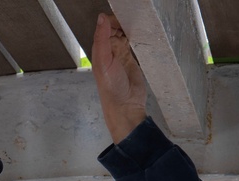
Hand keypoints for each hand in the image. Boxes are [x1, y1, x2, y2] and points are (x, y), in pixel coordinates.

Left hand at [92, 13, 146, 143]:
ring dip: (128, 28)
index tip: (122, 16)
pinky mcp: (131, 59)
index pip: (104, 26)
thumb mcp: (103, 61)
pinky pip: (132, 43)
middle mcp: (109, 50)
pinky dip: (135, 36)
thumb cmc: (111, 88)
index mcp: (99, 49)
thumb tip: (101, 18)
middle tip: (132, 19)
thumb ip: (102, 38)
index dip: (112, 20)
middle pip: (114, 28)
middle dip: (121, 21)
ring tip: (136, 24)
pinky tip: (139, 33)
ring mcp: (121, 54)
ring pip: (123, 34)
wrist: (126, 106)